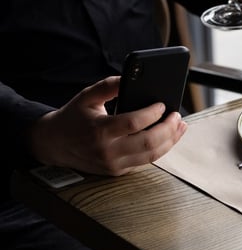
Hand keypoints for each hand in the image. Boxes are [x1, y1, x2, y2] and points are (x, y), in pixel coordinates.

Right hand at [28, 76, 187, 175]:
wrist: (53, 145)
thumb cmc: (73, 117)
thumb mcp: (87, 96)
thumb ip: (109, 86)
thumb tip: (131, 78)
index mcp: (99, 131)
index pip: (134, 123)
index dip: (152, 114)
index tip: (163, 104)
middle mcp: (107, 151)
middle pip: (148, 143)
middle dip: (168, 129)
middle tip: (178, 116)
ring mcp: (113, 165)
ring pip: (151, 156)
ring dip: (171, 141)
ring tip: (181, 127)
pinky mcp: (117, 172)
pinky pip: (144, 161)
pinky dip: (160, 149)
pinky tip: (169, 137)